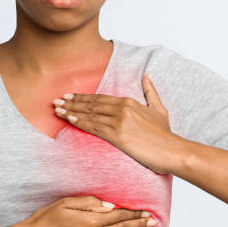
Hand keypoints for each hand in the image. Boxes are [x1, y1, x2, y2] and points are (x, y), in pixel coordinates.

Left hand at [52, 74, 180, 173]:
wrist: (172, 150)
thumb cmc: (165, 134)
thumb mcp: (159, 108)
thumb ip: (150, 92)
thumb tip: (147, 76)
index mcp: (129, 102)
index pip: (100, 98)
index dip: (82, 97)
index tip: (69, 96)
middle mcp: (122, 109)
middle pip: (91, 105)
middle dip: (72, 103)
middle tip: (56, 101)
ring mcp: (119, 122)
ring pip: (90, 115)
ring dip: (71, 112)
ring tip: (57, 111)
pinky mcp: (118, 136)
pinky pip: (95, 127)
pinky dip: (81, 123)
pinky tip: (71, 120)